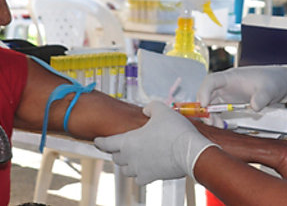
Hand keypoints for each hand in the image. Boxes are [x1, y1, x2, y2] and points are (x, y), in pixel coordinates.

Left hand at [94, 101, 218, 184]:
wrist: (190, 151)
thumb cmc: (175, 130)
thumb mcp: (161, 109)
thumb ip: (150, 108)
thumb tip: (145, 111)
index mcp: (128, 141)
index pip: (106, 143)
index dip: (100, 141)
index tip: (97, 141)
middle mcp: (130, 157)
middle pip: (116, 157)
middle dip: (117, 151)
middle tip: (120, 147)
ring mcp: (140, 169)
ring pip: (126, 169)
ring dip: (127, 163)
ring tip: (132, 158)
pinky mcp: (151, 177)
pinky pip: (138, 179)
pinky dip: (139, 174)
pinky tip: (144, 169)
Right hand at [197, 66, 286, 126]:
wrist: (280, 83)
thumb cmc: (272, 80)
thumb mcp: (270, 88)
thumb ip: (262, 97)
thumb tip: (254, 107)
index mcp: (231, 77)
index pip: (211, 81)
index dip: (204, 91)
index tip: (204, 105)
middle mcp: (225, 85)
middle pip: (206, 95)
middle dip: (205, 109)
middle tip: (211, 121)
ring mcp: (227, 95)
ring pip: (211, 105)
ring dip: (210, 116)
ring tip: (218, 125)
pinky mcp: (230, 103)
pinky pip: (218, 111)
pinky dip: (217, 118)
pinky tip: (223, 125)